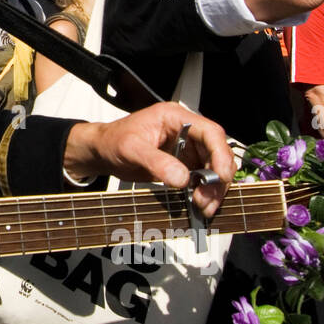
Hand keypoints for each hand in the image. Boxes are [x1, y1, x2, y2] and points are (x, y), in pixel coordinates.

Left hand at [65, 103, 233, 216]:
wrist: (102, 152)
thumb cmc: (112, 141)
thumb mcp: (130, 149)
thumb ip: (155, 162)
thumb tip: (182, 178)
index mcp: (175, 117)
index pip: (210, 132)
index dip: (220, 154)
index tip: (221, 176)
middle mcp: (185, 132)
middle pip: (217, 152)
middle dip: (217, 178)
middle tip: (207, 200)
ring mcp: (186, 149)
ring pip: (213, 168)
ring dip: (213, 189)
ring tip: (203, 207)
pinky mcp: (184, 165)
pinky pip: (202, 178)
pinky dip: (204, 192)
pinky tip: (199, 205)